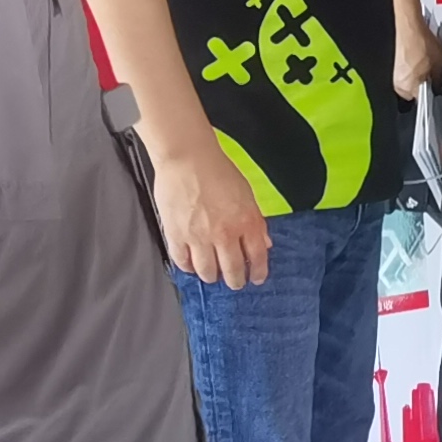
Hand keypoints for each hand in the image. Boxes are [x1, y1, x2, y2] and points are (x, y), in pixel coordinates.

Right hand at [151, 134, 272, 288]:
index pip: (257, 257)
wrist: (187, 158)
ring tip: (212, 275)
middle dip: (235, 281)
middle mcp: (224, 233)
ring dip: (211, 276)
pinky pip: (183, 261)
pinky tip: (191, 265)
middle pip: (232, 270)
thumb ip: (255, 221)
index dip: (258, 272)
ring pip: (207, 271)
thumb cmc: (217, 170)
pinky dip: (188, 267)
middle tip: (234, 283)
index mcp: (246, 222)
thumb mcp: (247, 194)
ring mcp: (199, 237)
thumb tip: (263, 243)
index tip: (256, 278)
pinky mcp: (177, 235)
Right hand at [393, 18, 441, 97]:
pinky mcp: (395, 65)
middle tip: (436, 75)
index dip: (434, 94)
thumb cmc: (421, 42)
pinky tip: (423, 59)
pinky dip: (415, 68)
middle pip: (417, 92)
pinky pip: (408, 72)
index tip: (439, 89)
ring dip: (421, 76)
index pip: (423, 101)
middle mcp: (398, 84)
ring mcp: (395, 75)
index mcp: (408, 88)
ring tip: (429, 64)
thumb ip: (440, 80)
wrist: (409, 25)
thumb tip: (440, 87)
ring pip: (412, 81)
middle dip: (427, 85)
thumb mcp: (440, 64)